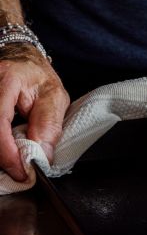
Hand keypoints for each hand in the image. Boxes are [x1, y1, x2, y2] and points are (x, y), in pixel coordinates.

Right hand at [0, 45, 69, 180]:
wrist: (20, 63)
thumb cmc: (38, 79)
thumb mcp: (54, 97)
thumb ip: (48, 124)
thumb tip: (42, 156)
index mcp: (6, 80)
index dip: (6, 152)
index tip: (21, 171)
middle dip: (2, 156)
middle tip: (18, 170)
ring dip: (0, 153)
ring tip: (15, 160)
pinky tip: (7, 150)